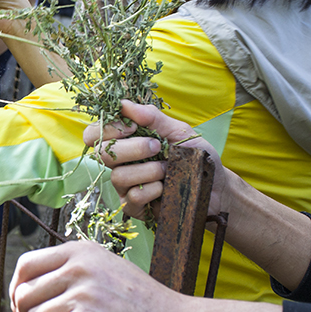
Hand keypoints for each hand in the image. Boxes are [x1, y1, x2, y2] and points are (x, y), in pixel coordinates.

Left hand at [9, 241, 184, 311]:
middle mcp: (78, 267)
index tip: (27, 308)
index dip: (18, 289)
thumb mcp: (105, 268)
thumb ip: (70, 271)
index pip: (26, 264)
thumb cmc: (139, 303)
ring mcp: (82, 293)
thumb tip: (28, 289)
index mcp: (80, 250)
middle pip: (23, 292)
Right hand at [81, 101, 226, 216]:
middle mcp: (120, 163)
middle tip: (157, 147)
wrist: (216, 187)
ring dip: (148, 171)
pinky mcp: (134, 207)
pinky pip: (132, 198)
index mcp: (125, 141)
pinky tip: (165, 188)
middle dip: (132, 148)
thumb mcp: (178, 130)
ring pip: (118, 176)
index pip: (94, 133)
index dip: (108, 129)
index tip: (133, 127)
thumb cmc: (196, 156)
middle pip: (101, 154)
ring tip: (167, 169)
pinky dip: (152, 191)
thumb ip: (152, 117)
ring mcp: (125, 186)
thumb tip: (124, 104)